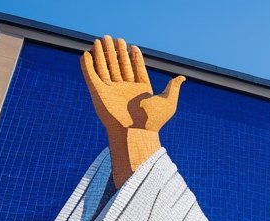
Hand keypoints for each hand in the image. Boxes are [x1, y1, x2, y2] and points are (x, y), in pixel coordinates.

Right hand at [81, 36, 185, 186]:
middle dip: (116, 51)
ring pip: (104, 67)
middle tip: (113, 37)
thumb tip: (182, 78)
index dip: (133, 57)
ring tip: (100, 40)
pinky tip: (86, 53)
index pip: (135, 69)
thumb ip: (173, 88)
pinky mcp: (97, 93)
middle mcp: (125, 90)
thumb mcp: (168, 102)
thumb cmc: (153, 121)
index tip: (132, 46)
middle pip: (119, 65)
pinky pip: (91, 76)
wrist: (135, 133)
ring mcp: (110, 91)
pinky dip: (88, 65)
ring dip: (101, 53)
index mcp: (140, 90)